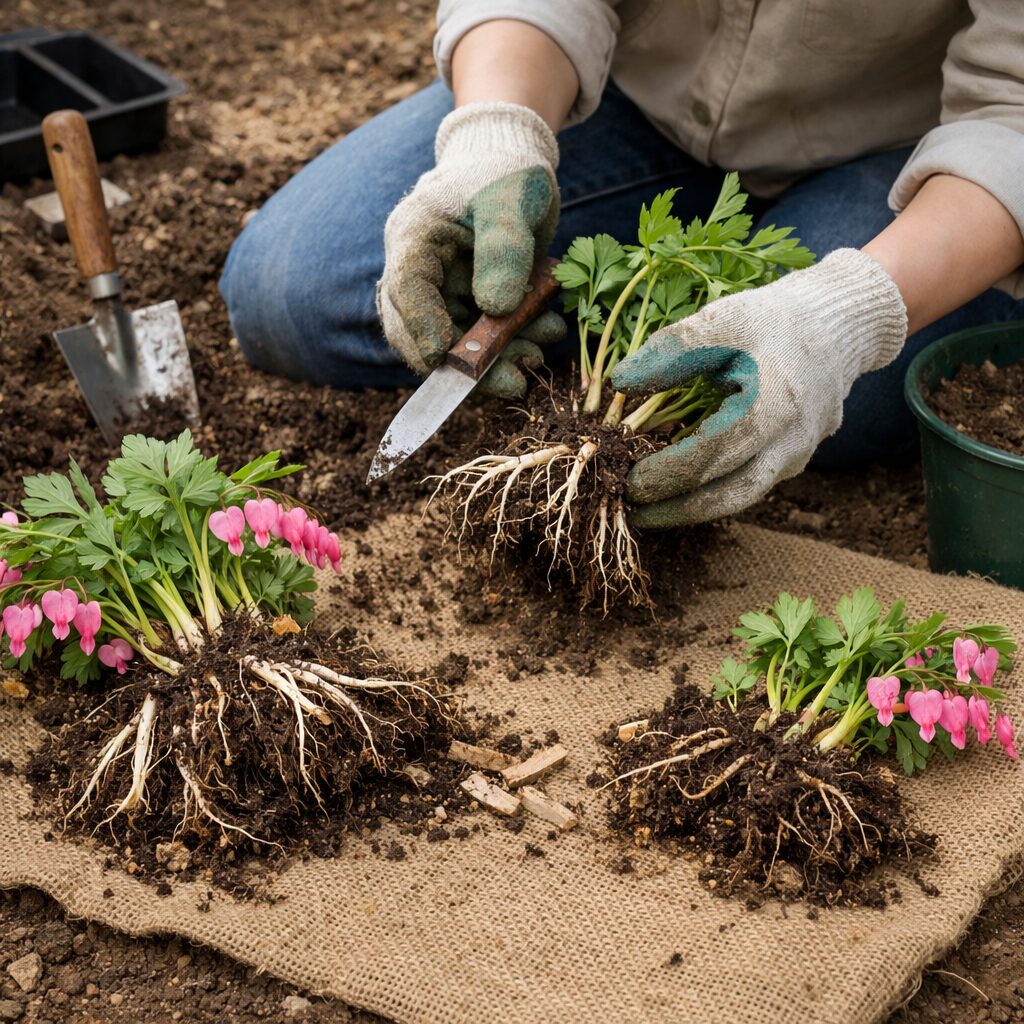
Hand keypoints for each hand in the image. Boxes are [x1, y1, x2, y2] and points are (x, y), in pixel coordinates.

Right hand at [378, 101, 565, 397]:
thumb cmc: (505, 174)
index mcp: (414, 239)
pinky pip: (487, 338)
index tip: (445, 359)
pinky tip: (546, 335)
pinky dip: (516, 343)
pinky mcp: (471, 307)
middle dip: (470, 365)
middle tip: (513, 383)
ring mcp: (445, 294)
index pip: (406, 290)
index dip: (421, 327)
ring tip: (538, 356)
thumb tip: (496, 308)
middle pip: (428, 332)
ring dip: (501, 358)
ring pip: (461, 344)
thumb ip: (503, 249)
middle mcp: (422, 275)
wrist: (514, 170)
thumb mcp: (510, 201)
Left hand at [610, 249, 907, 526]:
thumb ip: (671, 351)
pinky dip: (710, 494)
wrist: (836, 327)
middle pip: (728, 495)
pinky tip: (676, 491)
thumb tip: (619, 381)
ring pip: (740, 498)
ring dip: (691, 510)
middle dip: (674, 509)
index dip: (666, 472)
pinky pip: (748, 486)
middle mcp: (791, 442)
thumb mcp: (721, 320)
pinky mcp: (792, 462)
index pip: (712, 454)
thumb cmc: (773, 320)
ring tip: (646, 510)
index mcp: (774, 405)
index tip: (626, 479)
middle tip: (630, 510)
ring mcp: (796, 457)